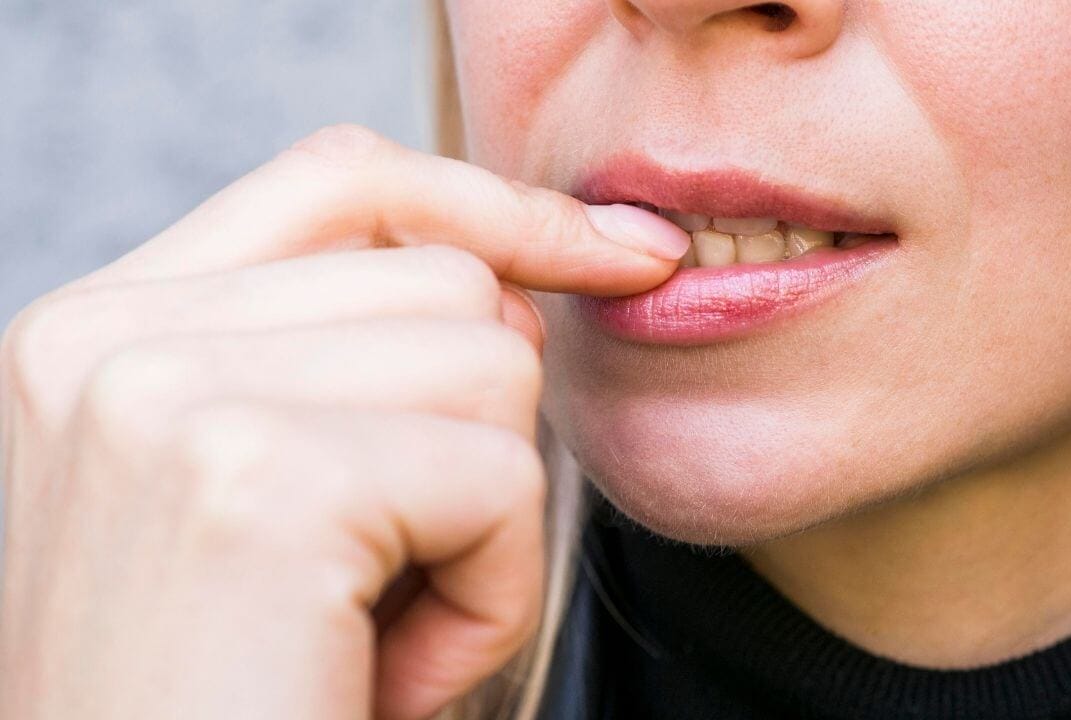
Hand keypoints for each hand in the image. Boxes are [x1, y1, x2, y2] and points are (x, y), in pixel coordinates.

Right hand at [0, 125, 688, 719]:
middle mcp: (109, 341)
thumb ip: (345, 359)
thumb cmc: (231, 694)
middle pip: (446, 280)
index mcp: (102, 331)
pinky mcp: (262, 484)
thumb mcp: (261, 499)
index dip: (494, 206)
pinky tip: (390, 675)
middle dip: (475, 436)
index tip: (614, 250)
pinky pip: (503, 475)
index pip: (341, 182)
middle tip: (381, 579)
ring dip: (485, 522)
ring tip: (374, 631)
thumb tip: (525, 281)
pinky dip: (494, 593)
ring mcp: (171, 399)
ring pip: (490, 364)